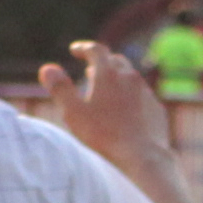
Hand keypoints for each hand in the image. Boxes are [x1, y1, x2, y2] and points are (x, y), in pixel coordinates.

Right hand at [37, 41, 168, 167]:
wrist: (142, 155)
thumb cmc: (104, 135)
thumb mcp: (73, 113)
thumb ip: (60, 89)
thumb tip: (46, 68)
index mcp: (108, 74)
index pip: (96, 50)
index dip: (84, 47)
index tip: (75, 50)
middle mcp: (129, 77)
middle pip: (115, 60)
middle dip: (101, 62)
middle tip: (89, 70)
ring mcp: (145, 92)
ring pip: (130, 77)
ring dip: (116, 79)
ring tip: (105, 90)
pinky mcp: (155, 108)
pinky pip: (140, 95)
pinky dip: (129, 96)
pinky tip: (124, 110)